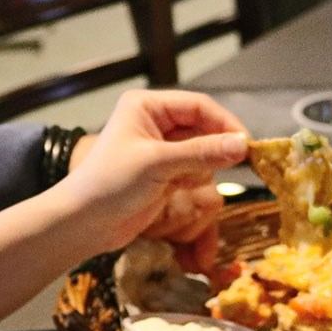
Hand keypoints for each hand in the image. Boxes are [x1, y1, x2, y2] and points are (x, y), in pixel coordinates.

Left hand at [61, 90, 247, 264]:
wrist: (83, 224)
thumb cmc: (110, 184)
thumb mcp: (158, 164)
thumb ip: (203, 153)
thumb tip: (243, 145)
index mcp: (147, 107)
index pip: (198, 106)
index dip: (225, 123)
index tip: (247, 145)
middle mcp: (155, 123)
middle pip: (203, 128)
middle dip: (217, 147)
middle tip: (242, 164)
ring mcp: (160, 150)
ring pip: (202, 152)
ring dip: (206, 168)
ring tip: (194, 182)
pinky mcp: (164, 174)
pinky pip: (194, 172)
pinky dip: (197, 182)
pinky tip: (186, 191)